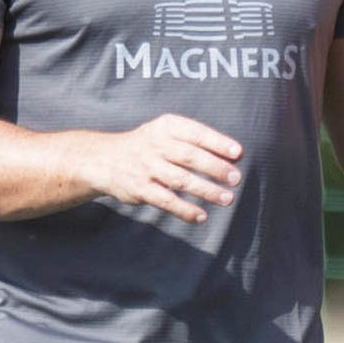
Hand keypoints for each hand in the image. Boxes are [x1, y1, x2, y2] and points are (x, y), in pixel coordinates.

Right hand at [85, 114, 243, 223]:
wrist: (105, 159)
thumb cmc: (149, 145)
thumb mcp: (166, 130)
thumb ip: (195, 139)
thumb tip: (234, 155)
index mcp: (166, 126)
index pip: (196, 133)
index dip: (218, 143)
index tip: (238, 153)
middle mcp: (156, 145)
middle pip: (190, 157)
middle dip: (216, 168)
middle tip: (236, 179)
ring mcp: (147, 167)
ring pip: (181, 180)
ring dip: (206, 190)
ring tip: (227, 198)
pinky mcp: (140, 189)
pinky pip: (166, 201)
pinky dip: (185, 210)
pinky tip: (201, 216)